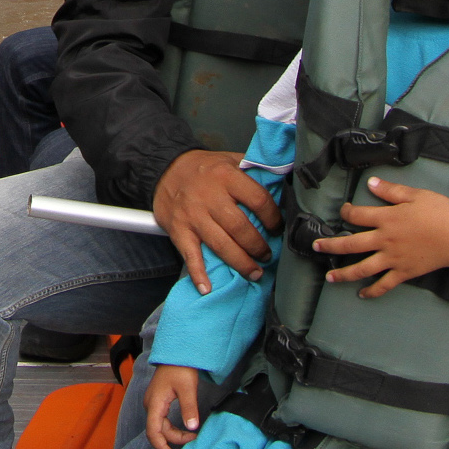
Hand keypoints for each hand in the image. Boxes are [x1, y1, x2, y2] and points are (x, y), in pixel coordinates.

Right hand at [143, 365, 205, 448]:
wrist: (176, 354)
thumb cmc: (181, 368)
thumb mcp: (188, 389)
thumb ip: (189, 408)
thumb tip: (192, 428)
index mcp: (155, 403)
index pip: (153, 430)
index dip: (160, 445)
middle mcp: (151, 404)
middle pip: (157, 430)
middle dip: (173, 439)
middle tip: (192, 438)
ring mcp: (153, 402)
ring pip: (159, 425)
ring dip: (173, 433)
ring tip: (190, 435)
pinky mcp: (158, 401)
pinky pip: (161, 419)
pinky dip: (171, 427)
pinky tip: (182, 428)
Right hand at [152, 151, 280, 295]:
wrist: (166, 169)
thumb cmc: (204, 168)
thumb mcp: (230, 159)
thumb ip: (254, 170)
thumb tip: (282, 183)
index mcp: (226, 176)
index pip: (258, 200)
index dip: (273, 218)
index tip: (277, 228)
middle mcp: (209, 196)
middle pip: (240, 228)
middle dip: (258, 246)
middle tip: (267, 256)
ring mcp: (193, 215)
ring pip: (221, 245)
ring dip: (241, 263)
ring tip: (254, 273)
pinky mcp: (178, 229)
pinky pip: (190, 254)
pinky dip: (198, 273)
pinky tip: (207, 288)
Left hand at [313, 177, 448, 297]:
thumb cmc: (439, 212)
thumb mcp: (415, 195)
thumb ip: (390, 191)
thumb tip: (370, 182)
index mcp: (387, 218)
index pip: (357, 216)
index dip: (346, 212)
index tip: (343, 212)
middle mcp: (385, 240)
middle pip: (351, 244)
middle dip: (331, 245)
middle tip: (316, 246)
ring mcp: (393, 259)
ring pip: (362, 269)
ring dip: (344, 273)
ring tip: (329, 277)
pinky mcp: (404, 272)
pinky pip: (384, 284)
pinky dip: (372, 291)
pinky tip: (361, 295)